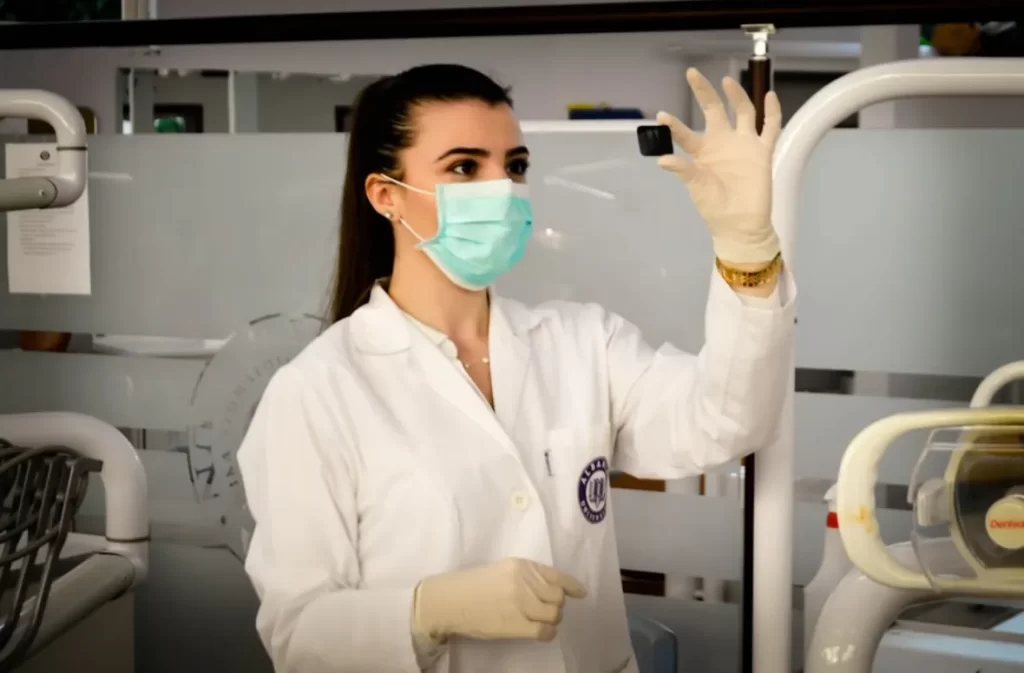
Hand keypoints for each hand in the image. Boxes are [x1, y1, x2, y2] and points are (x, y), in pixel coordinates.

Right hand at [413, 558, 586, 641]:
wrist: (451, 600)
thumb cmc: (474, 584)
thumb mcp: (503, 570)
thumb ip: (526, 575)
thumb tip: (551, 588)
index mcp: (522, 566)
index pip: (557, 576)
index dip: (572, 586)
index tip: (580, 593)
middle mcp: (526, 582)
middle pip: (558, 597)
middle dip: (556, 604)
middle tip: (546, 609)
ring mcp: (522, 604)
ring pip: (554, 614)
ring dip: (551, 619)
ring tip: (541, 620)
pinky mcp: (516, 625)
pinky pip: (545, 632)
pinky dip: (547, 633)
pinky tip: (540, 632)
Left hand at [656, 68, 782, 264]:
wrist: (741, 225)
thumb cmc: (715, 207)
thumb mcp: (697, 187)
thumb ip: (684, 170)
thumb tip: (662, 159)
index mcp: (702, 152)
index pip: (686, 133)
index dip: (674, 125)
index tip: (661, 116)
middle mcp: (722, 143)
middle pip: (714, 110)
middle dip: (704, 92)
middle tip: (692, 73)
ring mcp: (743, 145)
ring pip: (742, 112)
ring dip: (736, 96)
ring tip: (727, 81)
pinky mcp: (762, 151)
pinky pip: (770, 128)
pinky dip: (772, 112)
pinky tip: (770, 95)